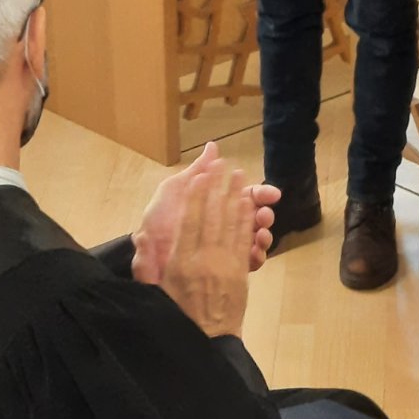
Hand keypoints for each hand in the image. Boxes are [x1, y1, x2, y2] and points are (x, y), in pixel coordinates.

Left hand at [132, 142, 278, 282]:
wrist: (145, 254)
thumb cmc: (158, 220)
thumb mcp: (174, 191)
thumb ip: (196, 171)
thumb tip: (213, 147)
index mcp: (216, 205)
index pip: (245, 197)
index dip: (261, 194)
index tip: (273, 194)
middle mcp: (224, 225)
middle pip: (254, 218)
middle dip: (265, 215)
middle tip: (266, 215)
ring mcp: (225, 248)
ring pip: (254, 240)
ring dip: (263, 235)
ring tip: (262, 234)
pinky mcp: (224, 271)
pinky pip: (247, 265)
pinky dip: (256, 257)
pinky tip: (256, 253)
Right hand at [158, 162, 253, 338]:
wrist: (207, 343)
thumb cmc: (176, 316)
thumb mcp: (155, 293)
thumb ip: (146, 265)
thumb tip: (140, 237)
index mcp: (181, 262)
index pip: (189, 220)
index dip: (196, 195)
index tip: (199, 175)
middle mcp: (204, 259)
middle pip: (213, 215)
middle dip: (218, 187)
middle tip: (222, 165)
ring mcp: (225, 264)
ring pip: (231, 223)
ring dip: (235, 196)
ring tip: (238, 175)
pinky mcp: (240, 271)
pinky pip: (243, 239)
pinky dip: (246, 219)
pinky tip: (249, 203)